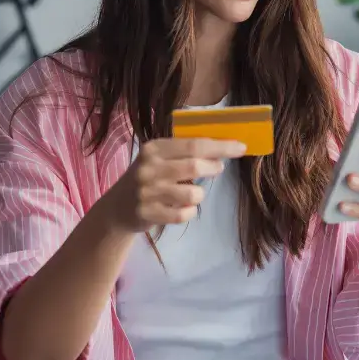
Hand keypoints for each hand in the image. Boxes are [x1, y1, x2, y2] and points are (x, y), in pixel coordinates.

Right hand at [103, 137, 246, 233]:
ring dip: (199, 195)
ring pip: (192, 194)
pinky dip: (189, 212)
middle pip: (194, 166)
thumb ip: (183, 153)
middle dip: (214, 167)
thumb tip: (221, 151)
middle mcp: (149, 168)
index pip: (193, 144)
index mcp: (153, 149)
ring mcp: (147, 192)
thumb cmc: (147, 178)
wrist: (117, 208)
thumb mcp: (158, 159)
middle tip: (218, 168)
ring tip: (191, 193)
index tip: (241, 147)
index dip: (220, 146)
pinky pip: (183, 214)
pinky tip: (181, 208)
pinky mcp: (148, 214)